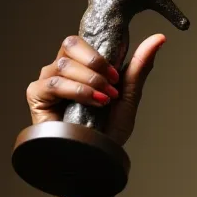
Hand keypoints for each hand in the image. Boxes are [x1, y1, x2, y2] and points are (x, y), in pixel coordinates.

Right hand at [26, 33, 166, 146]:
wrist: (97, 158)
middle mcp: (62, 70)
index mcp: (81, 66)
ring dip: (91, 81)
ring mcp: (48, 82)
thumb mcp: (128, 95)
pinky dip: (78, 91)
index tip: (117, 77)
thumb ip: (140, 65)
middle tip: (111, 85)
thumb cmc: (109, 130)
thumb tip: (159, 38)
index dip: (101, 55)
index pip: (83, 41)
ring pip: (64, 64)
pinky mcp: (37, 96)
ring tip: (104, 100)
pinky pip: (53, 83)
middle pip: (70, 44)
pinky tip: (93, 103)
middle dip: (96, 63)